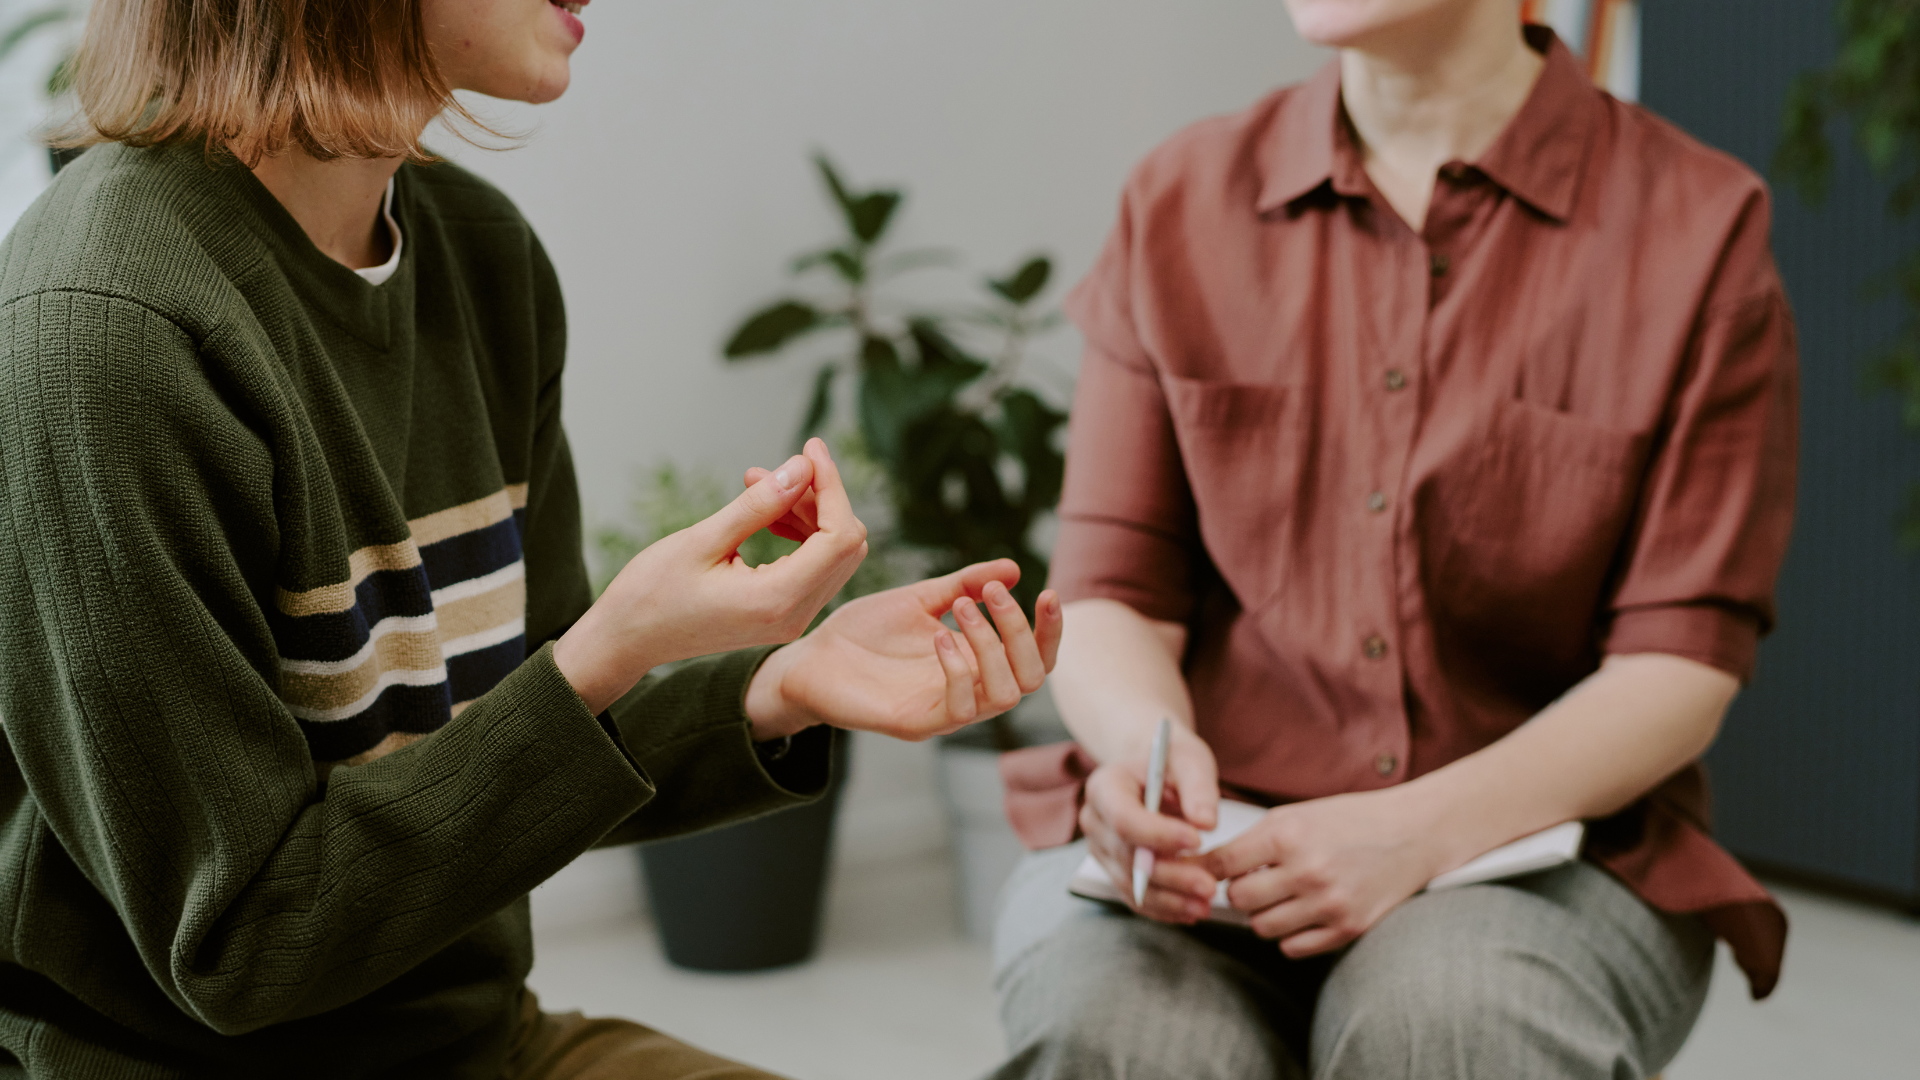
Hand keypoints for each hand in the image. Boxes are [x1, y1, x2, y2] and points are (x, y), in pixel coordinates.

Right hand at [554, 439, 867, 712]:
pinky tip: (767, 512)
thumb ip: (758, 505)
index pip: (839, 537)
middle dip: (821, 497)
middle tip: (776, 468)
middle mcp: (795, 616)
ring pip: (832, 554)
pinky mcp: (783, 614)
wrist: (627, 639)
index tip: (809, 449)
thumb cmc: (652, 592)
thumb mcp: (702, 540)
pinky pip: (812, 567)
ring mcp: (792, 619)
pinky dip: (800, 533)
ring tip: (758, 483)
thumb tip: (802, 468)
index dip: (832, 487)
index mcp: (777, 600)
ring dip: (807, 512)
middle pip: (845, 545)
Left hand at [744, 561, 1063, 741]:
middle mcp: (970, 691)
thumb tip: (1013, 568)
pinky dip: (960, 668)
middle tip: (992, 593)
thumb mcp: (920, 598)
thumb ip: (965, 584)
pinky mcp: (917, 724)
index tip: (1046, 591)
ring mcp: (945, 712)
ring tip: (962, 607)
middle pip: (1033, 677)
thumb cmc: (864, 632)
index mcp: (976, 663)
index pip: (1035, 657)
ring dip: (993, 645)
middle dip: (1021, 631)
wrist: (809, 657)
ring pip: (1007, 695)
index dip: (1050, 630)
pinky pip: (961, 708)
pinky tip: (939, 636)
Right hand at [1079, 723, 1221, 924]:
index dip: (1158, 834)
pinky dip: (1164, 908)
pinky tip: (1191, 911)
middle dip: (1171, 875)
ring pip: (1131, 884)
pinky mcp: (1114, 870)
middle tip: (1209, 885)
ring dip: (1169, 899)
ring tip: (1205, 904)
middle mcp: (1094, 820)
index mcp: (1104, 786)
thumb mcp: (1189, 761)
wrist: (1154, 772)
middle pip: (1128, 857)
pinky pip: (1135, 897)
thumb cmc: (1171, 762)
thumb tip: (1206, 823)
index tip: (1197, 840)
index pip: (1124, 818)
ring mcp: (1101, 849)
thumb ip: (1198, 788)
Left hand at [1199, 788, 1438, 957]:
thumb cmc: (1349, 820)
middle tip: (1253, 881)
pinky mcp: (1348, 928)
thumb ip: (1253, 841)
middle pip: (1239, 900)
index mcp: (1288, 834)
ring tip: (1280, 896)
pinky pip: (1293, 948)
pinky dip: (1289, 934)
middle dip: (1239, 891)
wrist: (1412, 833)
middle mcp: (1307, 870)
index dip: (1208, 870)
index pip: (1223, 864)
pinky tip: (1302, 912)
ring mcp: (1329, 903)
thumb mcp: (1296, 815)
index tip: (1206, 872)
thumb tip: (1205, 866)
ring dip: (1263, 914)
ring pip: (1262, 927)